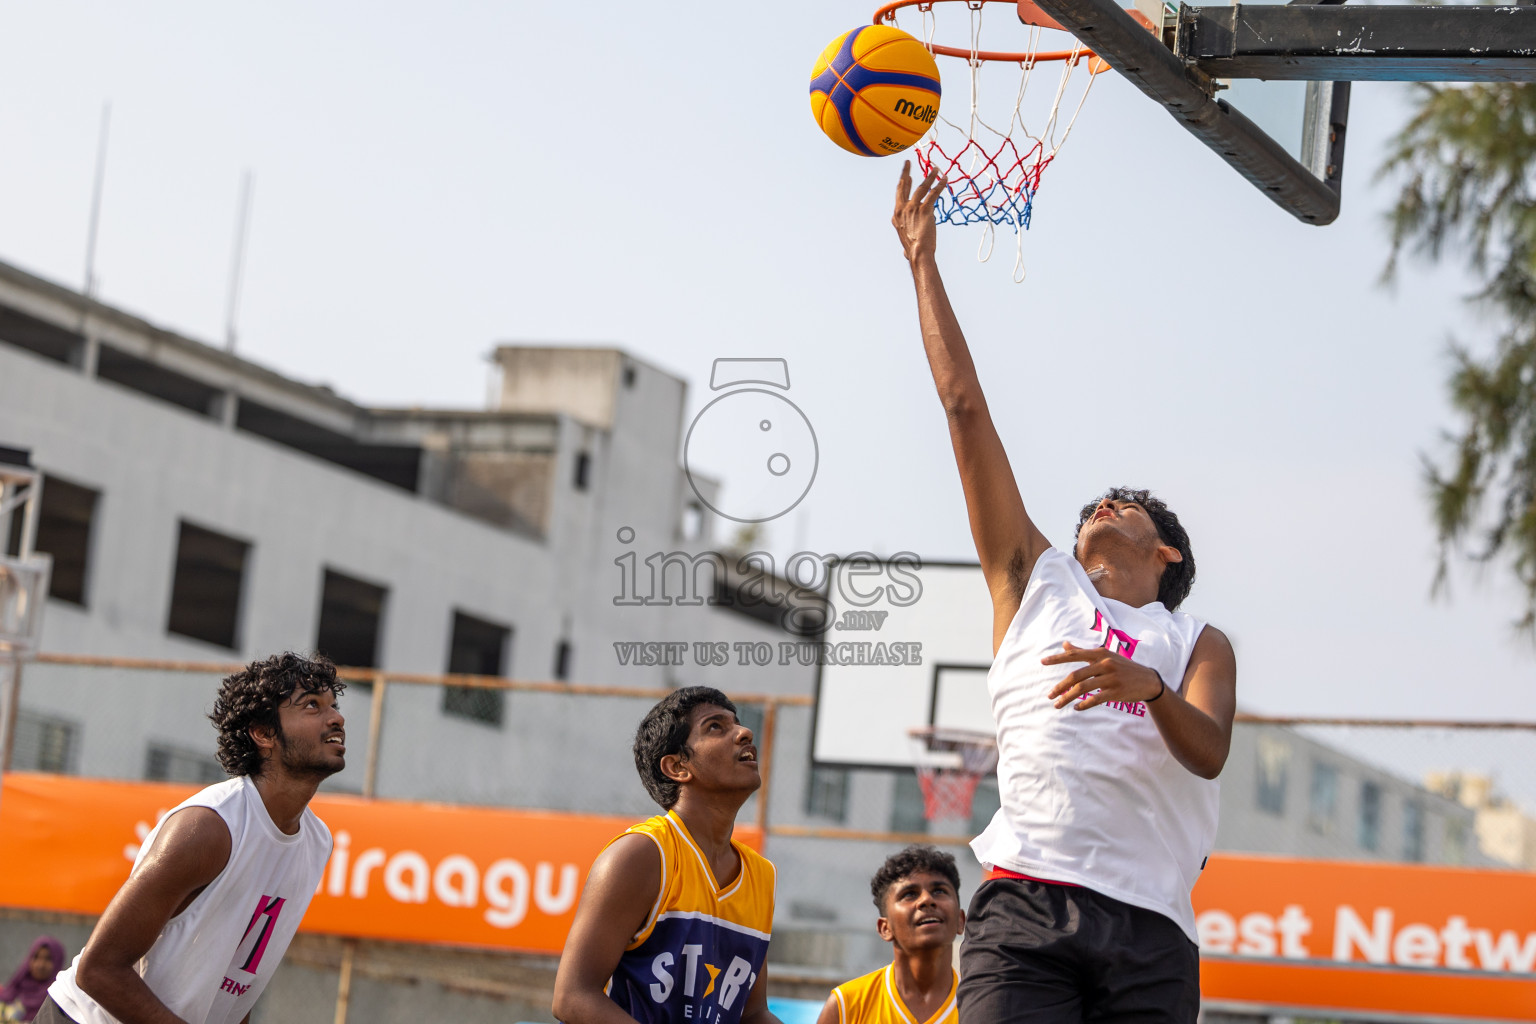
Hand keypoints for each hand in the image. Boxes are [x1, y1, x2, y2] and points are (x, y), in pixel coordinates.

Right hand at [893, 160, 943, 262]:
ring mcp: (913, 208)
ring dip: (929, 176)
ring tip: (935, 168)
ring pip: (921, 187)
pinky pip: (933, 193)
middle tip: (907, 162)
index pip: (899, 195)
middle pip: (903, 186)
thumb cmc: (913, 252)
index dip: (903, 184)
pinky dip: (940, 185)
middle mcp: (902, 209)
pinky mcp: (925, 209)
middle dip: (906, 172)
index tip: (907, 176)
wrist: (919, 253)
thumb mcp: (905, 246)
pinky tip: (945, 179)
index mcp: (896, 216)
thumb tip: (905, 254)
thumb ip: (906, 245)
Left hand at [1044, 642, 1163, 710]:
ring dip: (1067, 698)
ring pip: (1083, 689)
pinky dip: (1084, 705)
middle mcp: (1105, 664)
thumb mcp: (1105, 655)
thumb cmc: (1122, 667)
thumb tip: (1064, 644)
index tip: (1042, 662)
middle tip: (1049, 695)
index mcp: (1101, 653)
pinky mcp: (1116, 692)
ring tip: (1057, 705)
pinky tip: (1076, 708)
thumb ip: (1083, 651)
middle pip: (1076, 676)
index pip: (1075, 655)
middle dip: (1060, 686)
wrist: (1148, 681)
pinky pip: (1095, 699)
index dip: (1058, 658)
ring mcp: (1111, 679)